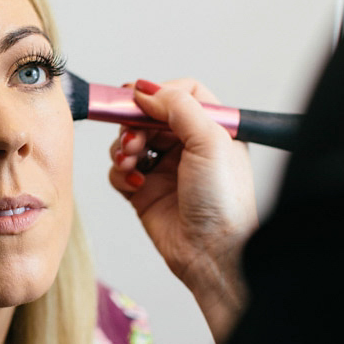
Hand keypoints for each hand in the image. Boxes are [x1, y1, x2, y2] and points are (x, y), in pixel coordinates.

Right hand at [109, 79, 257, 343]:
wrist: (213, 253)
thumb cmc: (224, 203)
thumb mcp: (210, 140)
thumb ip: (178, 106)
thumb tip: (145, 89)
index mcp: (212, 130)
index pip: (182, 94)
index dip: (160, 94)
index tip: (142, 101)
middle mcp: (188, 147)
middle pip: (149, 116)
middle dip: (135, 124)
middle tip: (133, 138)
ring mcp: (165, 170)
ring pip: (130, 141)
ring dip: (123, 147)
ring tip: (130, 161)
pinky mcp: (145, 193)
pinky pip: (120, 171)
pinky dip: (119, 173)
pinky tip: (133, 184)